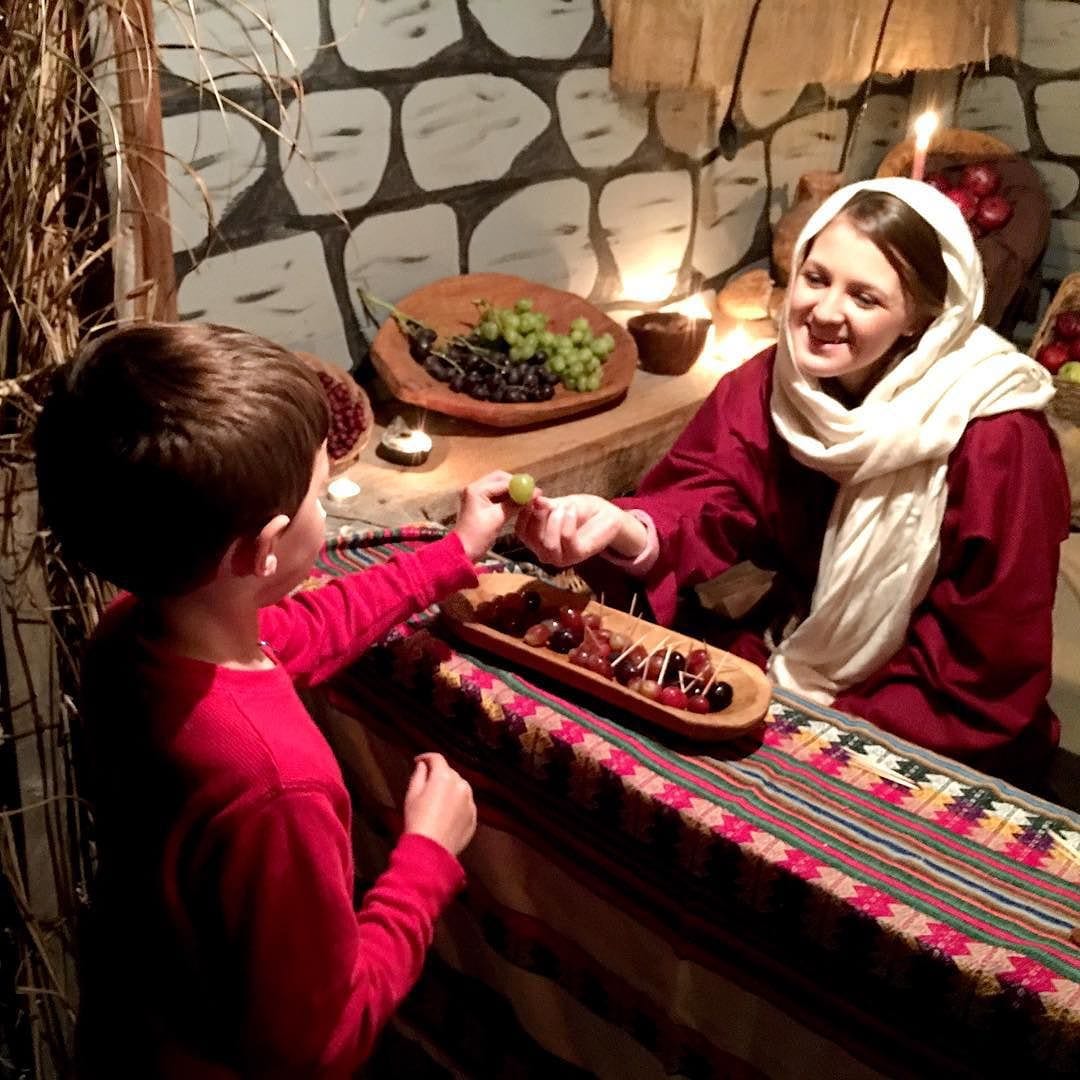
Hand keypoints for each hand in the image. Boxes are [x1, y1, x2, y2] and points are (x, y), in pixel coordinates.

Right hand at [403, 753, 476, 856]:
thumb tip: (423, 766)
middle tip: (425, 786)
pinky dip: (456, 806)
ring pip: (459, 788)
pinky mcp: (473, 816)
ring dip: (449, 790)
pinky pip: (465, 805)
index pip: (436, 758)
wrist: (430, 850)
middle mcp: (461, 785)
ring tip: (435, 803)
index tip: (419, 761)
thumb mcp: (412, 794)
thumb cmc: (418, 822)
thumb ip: (418, 775)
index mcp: (444, 777)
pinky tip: (445, 816)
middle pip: (449, 773)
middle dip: (437, 776)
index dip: (426, 757)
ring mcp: (469, 801)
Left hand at [453, 471, 539, 560]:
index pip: (502, 481)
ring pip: (499, 488)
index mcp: (476, 490)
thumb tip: (532, 494)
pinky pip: (496, 497)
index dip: (520, 485)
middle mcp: (475, 488)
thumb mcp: (498, 518)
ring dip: (513, 492)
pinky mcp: (479, 504)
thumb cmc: (478, 535)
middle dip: (516, 485)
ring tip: (528, 498)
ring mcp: (476, 496)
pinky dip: (507, 499)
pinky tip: (518, 504)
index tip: (535, 490)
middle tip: (531, 492)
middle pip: (500, 480)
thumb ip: (514, 504)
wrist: (463, 551)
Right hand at [514, 493, 646, 566]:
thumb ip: (543, 505)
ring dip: (555, 522)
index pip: (520, 532)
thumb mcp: (557, 504)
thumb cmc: (579, 510)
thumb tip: (531, 499)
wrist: (605, 516)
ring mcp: (560, 557)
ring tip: (565, 507)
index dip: (522, 515)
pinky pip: (567, 540)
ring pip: (548, 544)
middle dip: (537, 518)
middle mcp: (545, 551)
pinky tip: (572, 511)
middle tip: (544, 502)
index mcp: (536, 539)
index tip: (529, 498)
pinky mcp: (577, 555)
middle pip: (531, 540)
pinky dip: (568, 522)